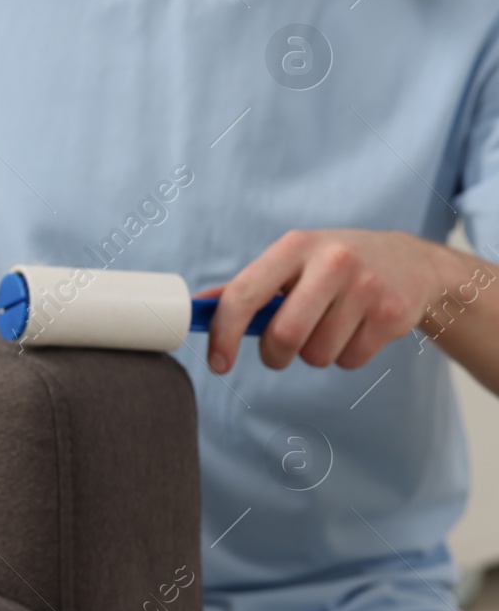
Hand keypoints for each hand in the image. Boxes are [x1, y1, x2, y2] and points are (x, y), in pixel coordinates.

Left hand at [202, 228, 456, 374]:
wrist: (412, 262)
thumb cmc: (333, 265)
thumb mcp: (291, 261)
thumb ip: (246, 286)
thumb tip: (197, 308)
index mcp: (294, 246)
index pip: (244, 294)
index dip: (224, 334)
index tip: (218, 363)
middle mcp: (332, 261)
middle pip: (284, 336)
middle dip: (275, 355)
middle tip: (280, 350)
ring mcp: (367, 287)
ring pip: (317, 355)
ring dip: (314, 355)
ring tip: (329, 327)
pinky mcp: (393, 314)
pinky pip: (350, 361)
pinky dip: (346, 357)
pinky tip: (358, 329)